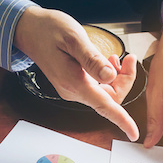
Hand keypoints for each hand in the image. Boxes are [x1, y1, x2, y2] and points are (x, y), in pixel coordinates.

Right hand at [14, 7, 139, 140]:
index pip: (103, 107)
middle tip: (129, 59)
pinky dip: (108, 75)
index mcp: (74, 82)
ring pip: (105, 92)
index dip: (121, 120)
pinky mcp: (73, 82)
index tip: (133, 133)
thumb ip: (92, 59)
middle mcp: (73, 90)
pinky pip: (97, 86)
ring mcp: (72, 88)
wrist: (29, 29)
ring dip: (117, 77)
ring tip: (118, 57)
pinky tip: (107, 61)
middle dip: (125, 81)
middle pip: (110, 98)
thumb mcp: (74, 39)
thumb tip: (110, 76)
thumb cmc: (48, 30)